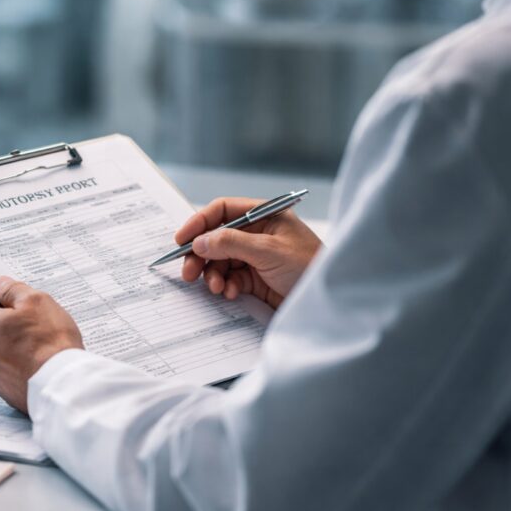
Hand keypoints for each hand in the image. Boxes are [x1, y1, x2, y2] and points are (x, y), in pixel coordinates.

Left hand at [0, 276, 83, 414]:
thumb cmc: (50, 342)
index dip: (3, 307)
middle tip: (35, 330)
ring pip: (0, 355)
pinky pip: (9, 375)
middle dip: (8, 330)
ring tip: (40, 351)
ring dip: (14, 352)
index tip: (20, 311)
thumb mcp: (36, 301)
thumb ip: (13, 290)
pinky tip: (39, 368)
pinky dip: (20, 371)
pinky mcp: (4, 392)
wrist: (62, 383)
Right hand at [176, 197, 322, 308]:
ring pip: (220, 261)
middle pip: (216, 238)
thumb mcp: (269, 251)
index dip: (199, 223)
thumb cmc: (310, 266)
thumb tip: (200, 241)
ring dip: (213, 274)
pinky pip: (231, 279)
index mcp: (264, 215)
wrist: (329, 299)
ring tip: (215, 287)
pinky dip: (226, 287)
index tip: (181, 239)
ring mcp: (256, 256)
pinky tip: (231, 293)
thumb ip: (232, 243)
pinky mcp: (256, 279)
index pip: (223, 210)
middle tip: (188, 272)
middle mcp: (258, 233)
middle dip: (201, 255)